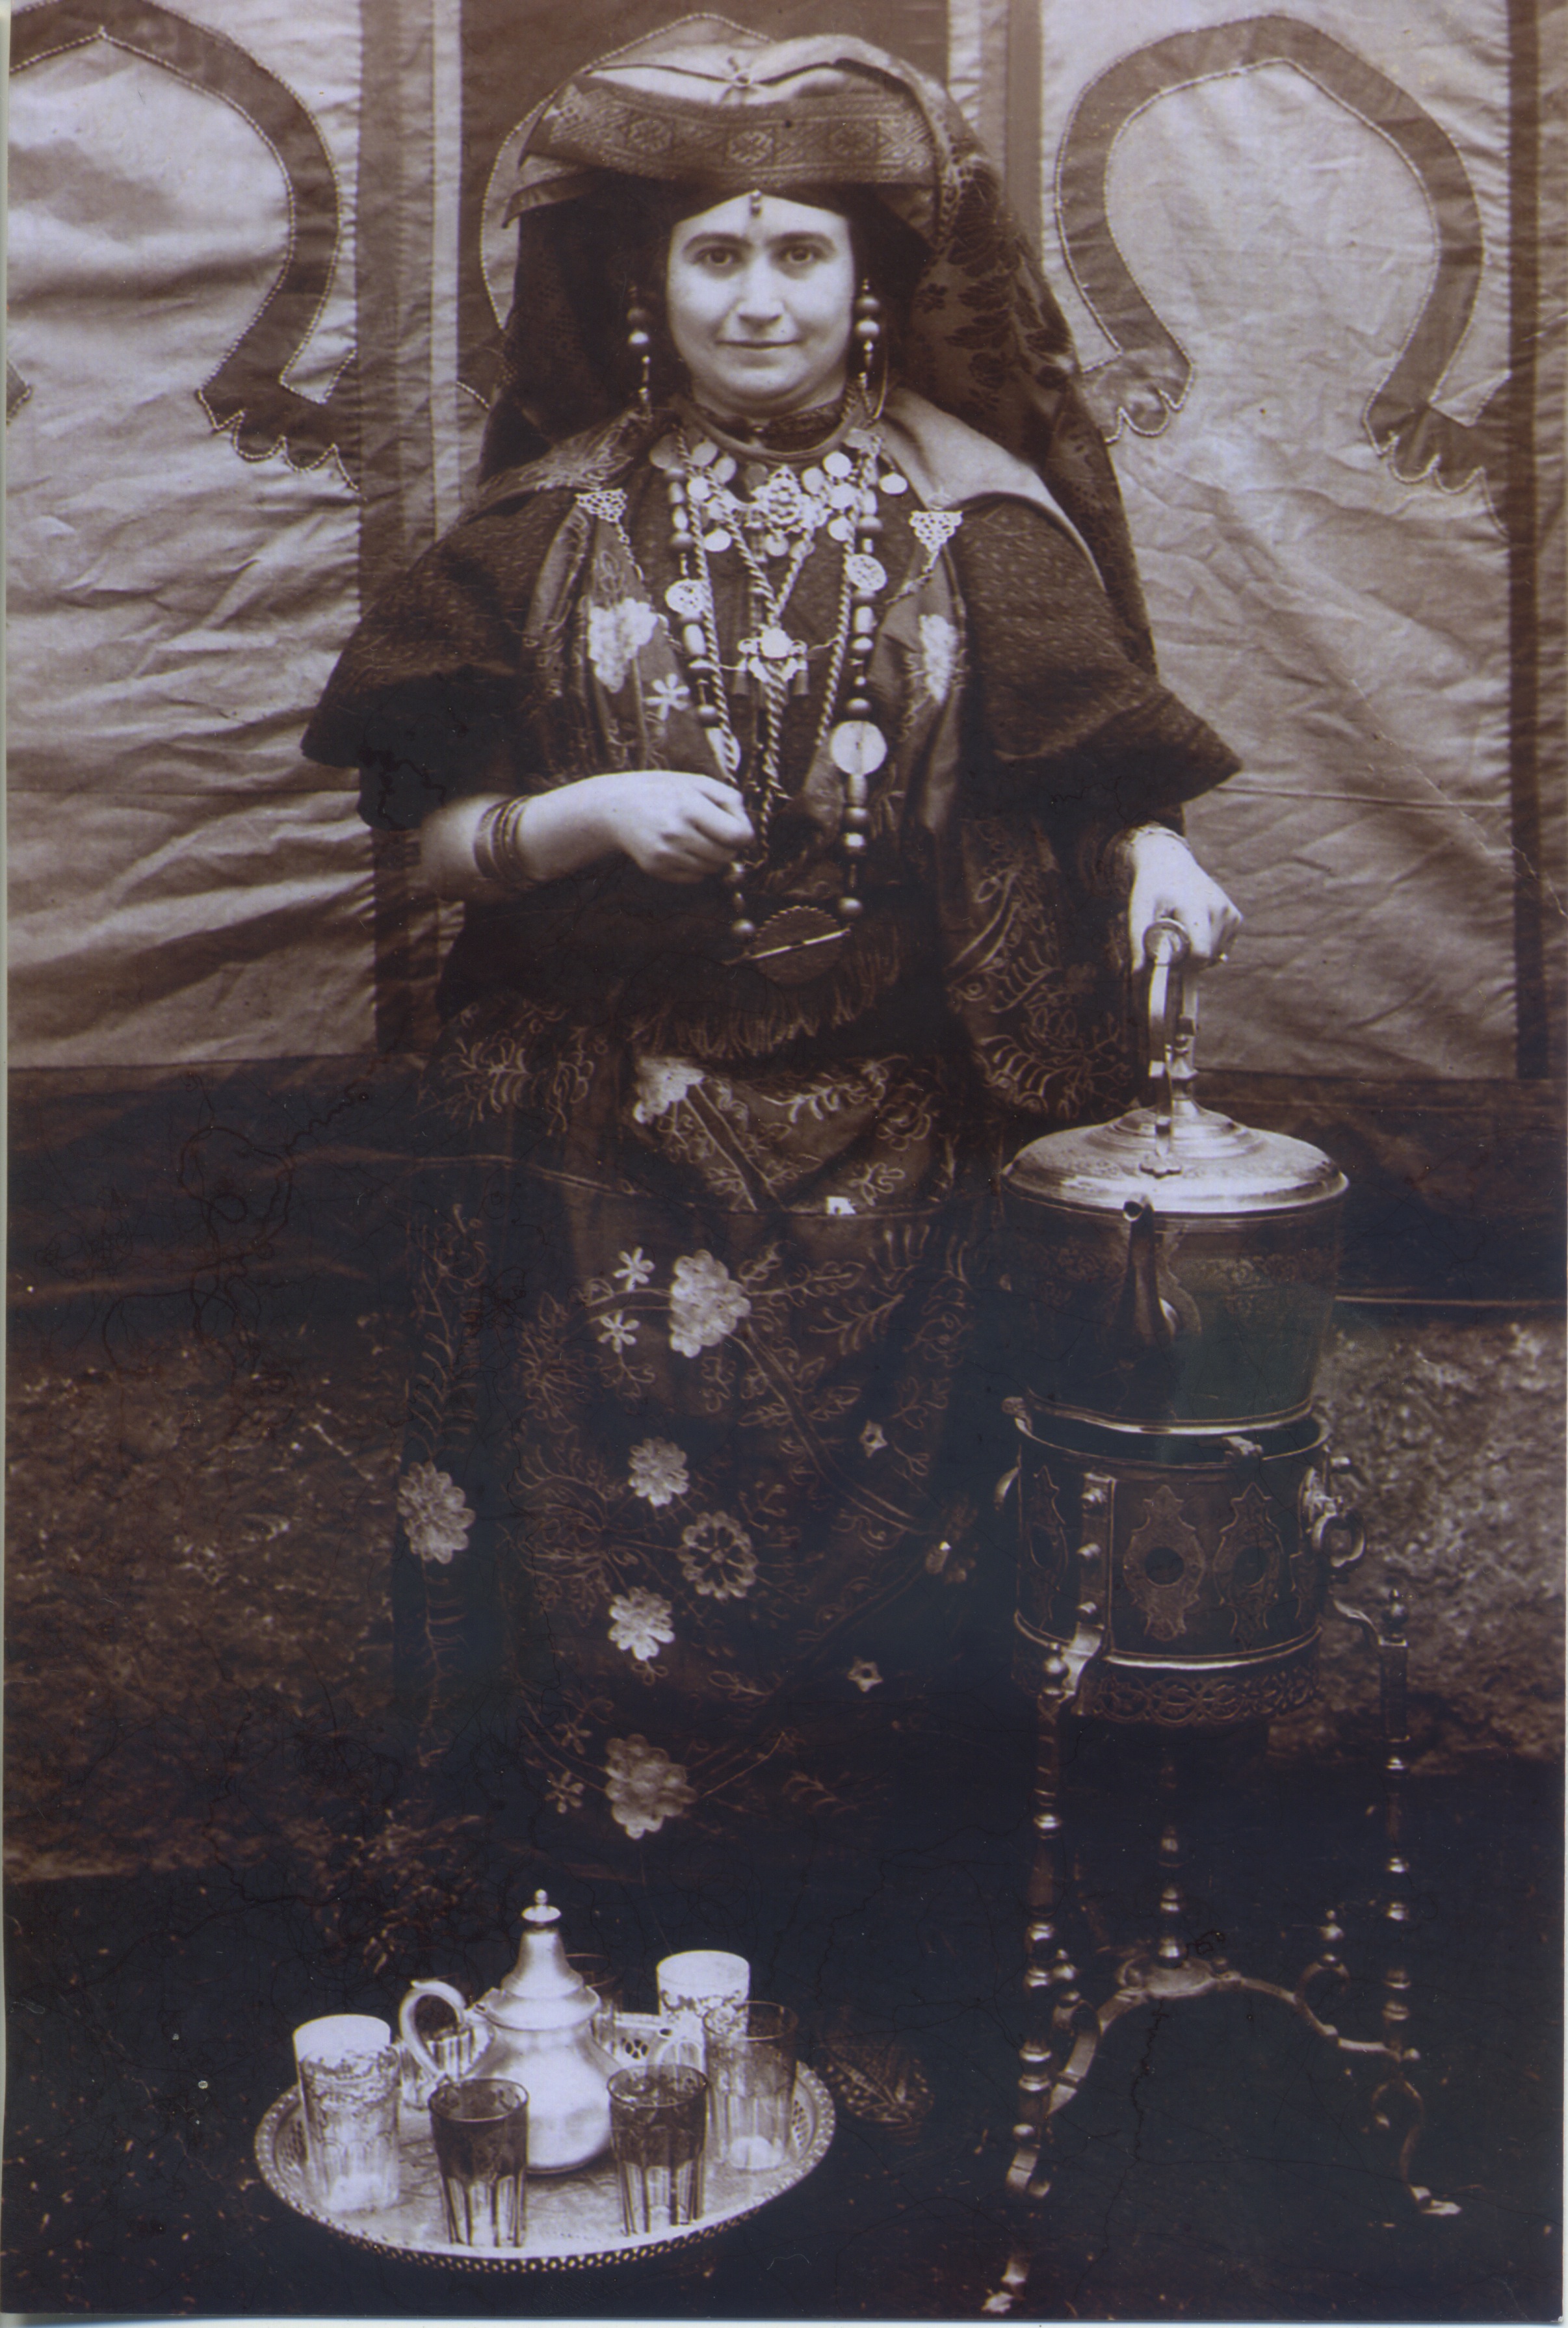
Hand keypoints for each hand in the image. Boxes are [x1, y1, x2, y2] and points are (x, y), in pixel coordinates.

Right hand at [590, 770, 754, 884]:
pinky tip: (683, 849)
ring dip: (713, 858)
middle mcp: (676, 832)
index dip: (744, 834)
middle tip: (716, 833)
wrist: (617, 807)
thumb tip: (747, 830)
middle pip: (726, 856)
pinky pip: (695, 878)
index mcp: (689, 806)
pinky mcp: (656, 868)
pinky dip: (697, 867)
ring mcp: (664, 853)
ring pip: (712, 869)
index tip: (736, 828)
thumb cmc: (664, 792)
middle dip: (728, 847)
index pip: (737, 836)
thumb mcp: (696, 783)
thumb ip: (728, 799)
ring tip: (698, 838)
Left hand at [1124, 825, 1241, 967]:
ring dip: (1197, 956)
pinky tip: (1194, 933)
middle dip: (1188, 963)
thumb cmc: (1152, 891)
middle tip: (1170, 949)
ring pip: (1215, 956)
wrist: (1170, 864)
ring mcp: (1230, 912)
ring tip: (1180, 936)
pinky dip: (1207, 949)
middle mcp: (1218, 908)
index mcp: (1195, 906)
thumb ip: (1138, 942)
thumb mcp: (1139, 911)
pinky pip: (1222, 949)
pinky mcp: (1235, 917)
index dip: (1182, 966)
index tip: (1167, 960)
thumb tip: (1138, 975)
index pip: (1199, 953)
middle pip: (1207, 958)